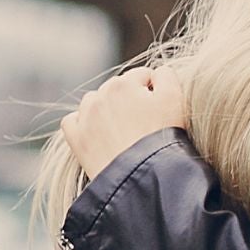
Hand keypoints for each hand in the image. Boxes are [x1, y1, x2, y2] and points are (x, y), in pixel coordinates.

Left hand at [61, 69, 187, 180]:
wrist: (141, 177)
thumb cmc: (162, 139)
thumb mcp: (175, 100)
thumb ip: (167, 77)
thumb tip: (157, 72)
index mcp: (124, 83)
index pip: (143, 76)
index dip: (157, 91)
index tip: (164, 109)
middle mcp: (100, 95)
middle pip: (119, 88)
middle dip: (131, 99)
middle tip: (148, 123)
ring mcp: (85, 117)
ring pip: (95, 101)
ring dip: (107, 109)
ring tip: (125, 130)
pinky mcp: (76, 138)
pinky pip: (74, 120)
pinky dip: (83, 123)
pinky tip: (98, 133)